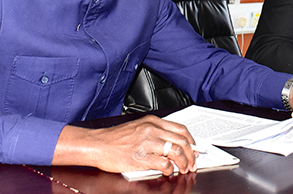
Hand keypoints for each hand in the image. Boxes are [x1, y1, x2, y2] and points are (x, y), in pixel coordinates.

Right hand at [53, 115, 198, 174]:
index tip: (195, 148)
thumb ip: (156, 133)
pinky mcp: (141, 157)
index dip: (192, 141)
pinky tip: (168, 171)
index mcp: (153, 122)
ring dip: (183, 163)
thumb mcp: (139, 128)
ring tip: (183, 168)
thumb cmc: (115, 138)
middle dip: (191, 154)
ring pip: (176, 152)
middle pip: (182, 141)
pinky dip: (169, 169)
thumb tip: (173, 143)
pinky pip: (163, 163)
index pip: (181, 129)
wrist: (97, 144)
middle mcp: (151, 130)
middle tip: (193, 162)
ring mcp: (147, 143)